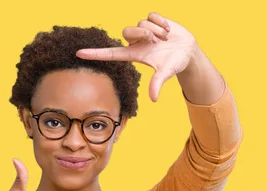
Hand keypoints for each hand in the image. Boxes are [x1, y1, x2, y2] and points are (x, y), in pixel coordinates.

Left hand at [76, 12, 197, 101]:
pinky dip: (162, 22)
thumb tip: (153, 99)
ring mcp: (143, 30)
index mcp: (133, 54)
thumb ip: (157, 83)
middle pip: (127, 31)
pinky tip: (168, 30)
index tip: (78, 53)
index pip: (110, 53)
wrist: (188, 51)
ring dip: (156, 30)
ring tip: (165, 39)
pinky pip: (152, 16)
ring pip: (141, 23)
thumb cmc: (174, 64)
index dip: (95, 53)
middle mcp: (135, 42)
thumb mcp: (166, 73)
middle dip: (143, 33)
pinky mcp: (152, 20)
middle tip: (156, 41)